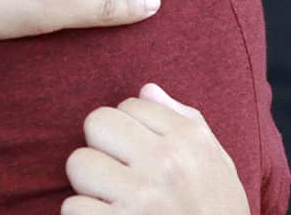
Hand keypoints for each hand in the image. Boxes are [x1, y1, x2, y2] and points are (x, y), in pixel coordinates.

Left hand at [63, 84, 249, 214]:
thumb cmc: (216, 214)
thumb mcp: (218, 167)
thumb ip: (186, 123)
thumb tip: (147, 88)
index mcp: (191, 141)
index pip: (130, 104)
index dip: (129, 131)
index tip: (143, 157)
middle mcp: (167, 162)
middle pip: (96, 123)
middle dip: (103, 150)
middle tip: (121, 177)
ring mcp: (142, 196)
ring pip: (78, 163)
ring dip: (90, 188)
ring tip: (116, 204)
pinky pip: (72, 207)